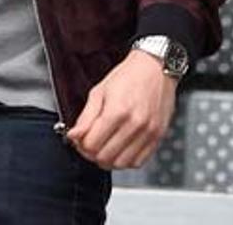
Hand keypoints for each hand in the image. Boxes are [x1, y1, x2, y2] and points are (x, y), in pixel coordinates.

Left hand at [65, 49, 177, 168]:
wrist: (155, 69)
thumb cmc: (128, 77)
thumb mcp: (99, 92)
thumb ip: (85, 117)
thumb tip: (74, 135)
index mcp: (117, 111)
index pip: (92, 144)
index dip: (80, 145)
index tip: (78, 139)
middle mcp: (135, 125)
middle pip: (105, 157)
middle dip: (91, 154)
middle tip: (88, 144)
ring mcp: (149, 133)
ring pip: (122, 163)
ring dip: (108, 160)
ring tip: (102, 147)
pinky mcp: (158, 137)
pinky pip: (139, 162)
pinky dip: (125, 161)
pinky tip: (118, 149)